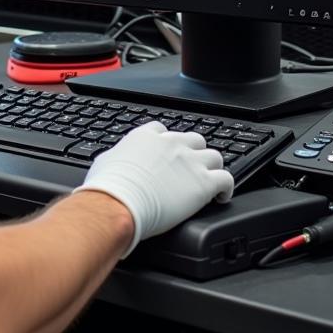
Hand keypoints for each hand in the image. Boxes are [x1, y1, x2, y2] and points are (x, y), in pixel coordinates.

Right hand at [74, 121, 233, 254]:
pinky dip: (227, 188)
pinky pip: (227, 179)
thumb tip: (112, 163)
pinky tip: (221, 197)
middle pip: (193, 139)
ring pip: (214, 155)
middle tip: (190, 169)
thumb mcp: (105, 162)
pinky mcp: (203, 183)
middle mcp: (171, 144)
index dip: (167, 143)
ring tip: (209, 181)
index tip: (167, 155)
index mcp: (146, 137)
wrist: (119, 202)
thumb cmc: (108, 187)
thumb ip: (117, 157)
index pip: (163, 130)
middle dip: (193, 152)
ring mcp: (189, 162)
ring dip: (212, 167)